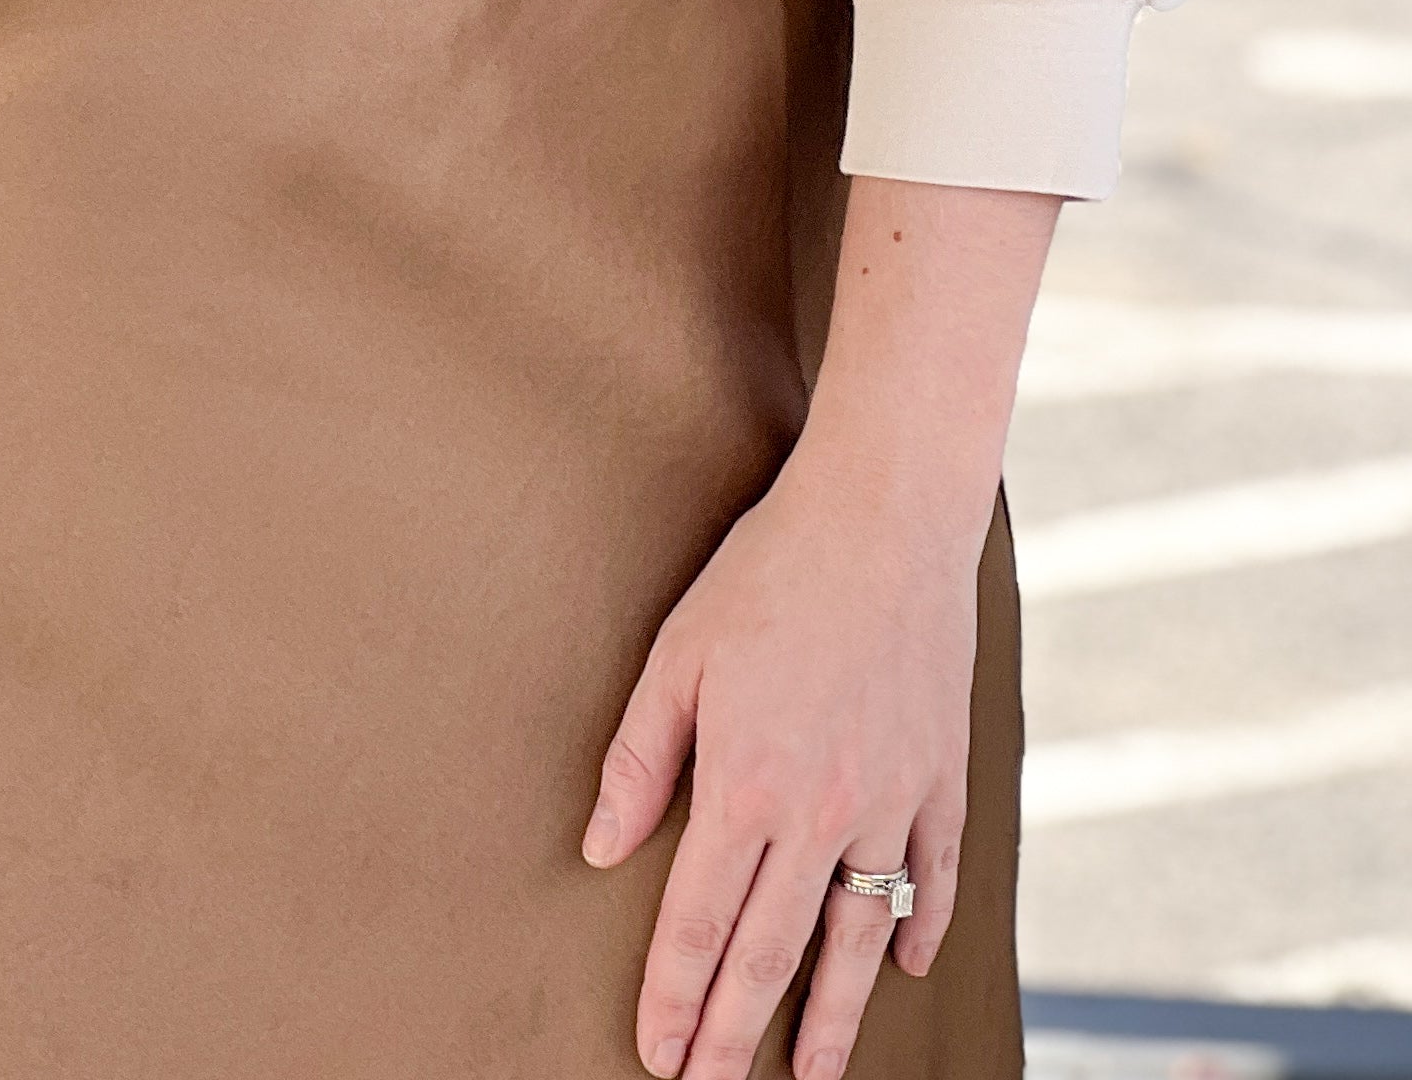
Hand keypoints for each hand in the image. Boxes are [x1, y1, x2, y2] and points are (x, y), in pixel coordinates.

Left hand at [582, 440, 979, 1079]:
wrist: (886, 517)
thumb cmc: (768, 572)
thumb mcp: (678, 654)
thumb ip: (640, 759)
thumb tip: (600, 847)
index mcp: (749, 785)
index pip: (700, 924)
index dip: (675, 997)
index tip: (659, 1056)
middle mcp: (824, 813)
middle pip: (773, 952)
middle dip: (738, 1034)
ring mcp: (893, 802)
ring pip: (858, 938)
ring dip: (834, 1016)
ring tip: (815, 1073)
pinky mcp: (941, 778)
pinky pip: (931, 878)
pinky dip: (918, 929)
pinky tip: (903, 969)